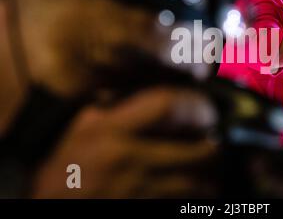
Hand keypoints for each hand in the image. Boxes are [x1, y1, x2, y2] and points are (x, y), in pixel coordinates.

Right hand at [31, 87, 218, 197]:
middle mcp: (130, 161)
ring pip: (198, 184)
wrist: (50, 207)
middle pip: (199, 151)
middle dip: (214, 147)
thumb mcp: (82, 126)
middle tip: (213, 142)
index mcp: (112, 131)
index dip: (197, 104)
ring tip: (207, 169)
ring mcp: (140, 192)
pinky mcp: (147, 210)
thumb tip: (156, 93)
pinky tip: (192, 189)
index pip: (168, 107)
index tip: (206, 109)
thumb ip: (116, 107)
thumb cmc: (63, 167)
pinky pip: (186, 204)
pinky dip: (195, 196)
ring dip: (208, 175)